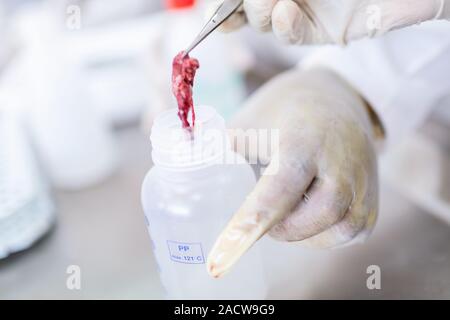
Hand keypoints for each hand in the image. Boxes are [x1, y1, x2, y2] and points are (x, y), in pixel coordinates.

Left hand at [207, 68, 378, 277]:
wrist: (338, 96)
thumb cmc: (284, 110)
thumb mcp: (249, 122)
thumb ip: (221, 154)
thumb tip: (186, 179)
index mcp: (304, 139)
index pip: (279, 189)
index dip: (249, 225)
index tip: (220, 257)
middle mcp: (342, 160)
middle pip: (317, 215)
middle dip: (283, 227)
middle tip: (261, 218)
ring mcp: (364, 180)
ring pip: (337, 229)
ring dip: (303, 231)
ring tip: (287, 208)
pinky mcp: (373, 199)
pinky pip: (350, 232)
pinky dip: (322, 233)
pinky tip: (307, 213)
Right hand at [215, 0, 448, 44]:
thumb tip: (235, 5)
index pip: (237, 2)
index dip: (222, 7)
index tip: (214, 12)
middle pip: (244, 10)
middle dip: (242, 6)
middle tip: (254, 0)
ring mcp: (300, 13)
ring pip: (264, 23)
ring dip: (259, 12)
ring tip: (277, 0)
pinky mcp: (320, 31)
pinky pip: (292, 35)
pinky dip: (284, 26)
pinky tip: (286, 12)